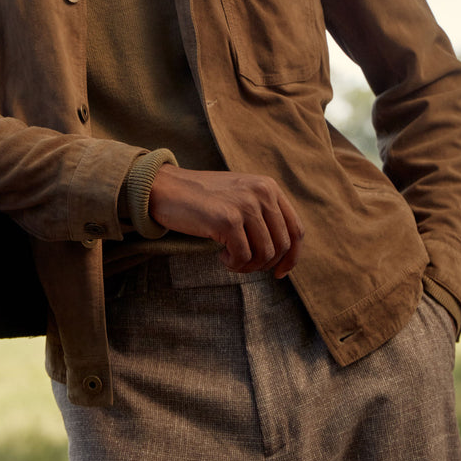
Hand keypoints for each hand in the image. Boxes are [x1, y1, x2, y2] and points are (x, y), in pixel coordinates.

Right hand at [148, 166, 303, 277]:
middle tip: (244, 266)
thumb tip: (285, 254)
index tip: (280, 273)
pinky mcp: (228, 220)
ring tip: (230, 259)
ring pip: (264, 254)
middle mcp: (261, 192)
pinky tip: (220, 255)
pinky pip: (243, 257)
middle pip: (281, 246)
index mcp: (268, 186)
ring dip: (247, 266)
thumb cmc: (201, 199)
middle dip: (264, 264)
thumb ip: (263, 214)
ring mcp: (245, 205)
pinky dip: (233, 264)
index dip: (292, 257)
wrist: (165, 188)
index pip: (295, 229)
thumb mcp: (239, 196)